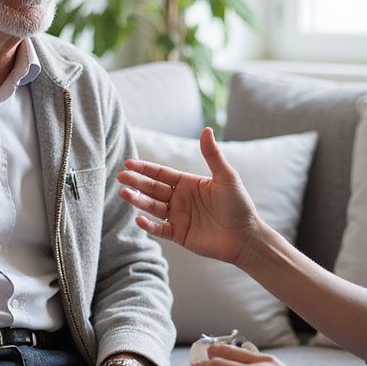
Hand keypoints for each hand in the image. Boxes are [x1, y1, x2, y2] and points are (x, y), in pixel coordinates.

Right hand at [117, 126, 261, 264]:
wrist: (246, 236)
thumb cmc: (239, 204)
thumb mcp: (226, 177)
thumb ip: (213, 155)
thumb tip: (206, 129)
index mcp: (188, 184)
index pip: (162, 174)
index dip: (145, 168)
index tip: (128, 163)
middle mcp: (180, 199)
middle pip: (153, 189)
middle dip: (137, 182)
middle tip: (121, 176)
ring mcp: (178, 217)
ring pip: (152, 207)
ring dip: (138, 200)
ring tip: (124, 193)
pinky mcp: (179, 235)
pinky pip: (160, 229)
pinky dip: (148, 225)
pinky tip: (138, 218)